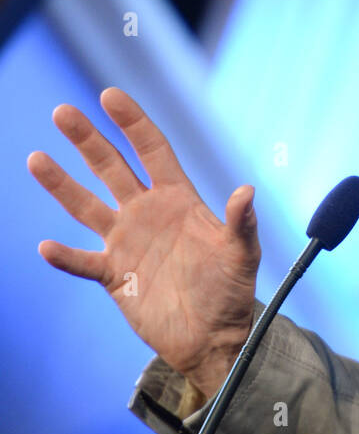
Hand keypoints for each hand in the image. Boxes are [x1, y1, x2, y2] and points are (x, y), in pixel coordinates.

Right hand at [28, 87, 260, 393]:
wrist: (213, 338)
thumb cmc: (232, 291)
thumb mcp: (242, 254)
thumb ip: (241, 223)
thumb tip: (247, 191)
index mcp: (178, 199)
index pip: (151, 150)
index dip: (132, 122)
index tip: (110, 96)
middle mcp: (147, 213)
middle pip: (111, 167)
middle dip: (88, 139)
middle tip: (63, 111)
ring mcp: (127, 242)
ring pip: (86, 206)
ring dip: (61, 184)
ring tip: (36, 158)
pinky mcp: (114, 275)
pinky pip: (82, 262)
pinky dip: (64, 257)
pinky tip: (46, 247)